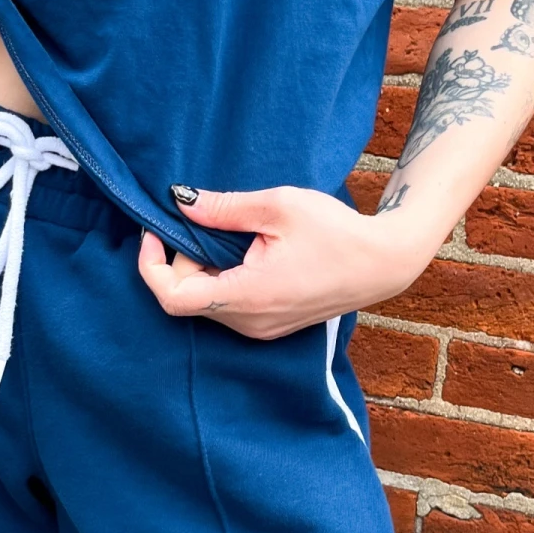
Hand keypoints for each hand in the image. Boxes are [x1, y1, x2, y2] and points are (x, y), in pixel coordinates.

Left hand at [137, 187, 433, 339]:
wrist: (382, 264)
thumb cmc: (336, 232)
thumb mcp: (278, 206)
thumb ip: (224, 207)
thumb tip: (180, 202)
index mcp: (247, 296)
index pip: (172, 298)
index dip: (151, 266)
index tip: (153, 232)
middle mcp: (249, 323)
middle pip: (186, 299)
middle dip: (182, 260)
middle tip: (205, 222)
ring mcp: (259, 330)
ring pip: (206, 303)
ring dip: (203, 270)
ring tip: (231, 235)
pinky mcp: (268, 327)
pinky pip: (227, 307)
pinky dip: (221, 280)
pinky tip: (245, 253)